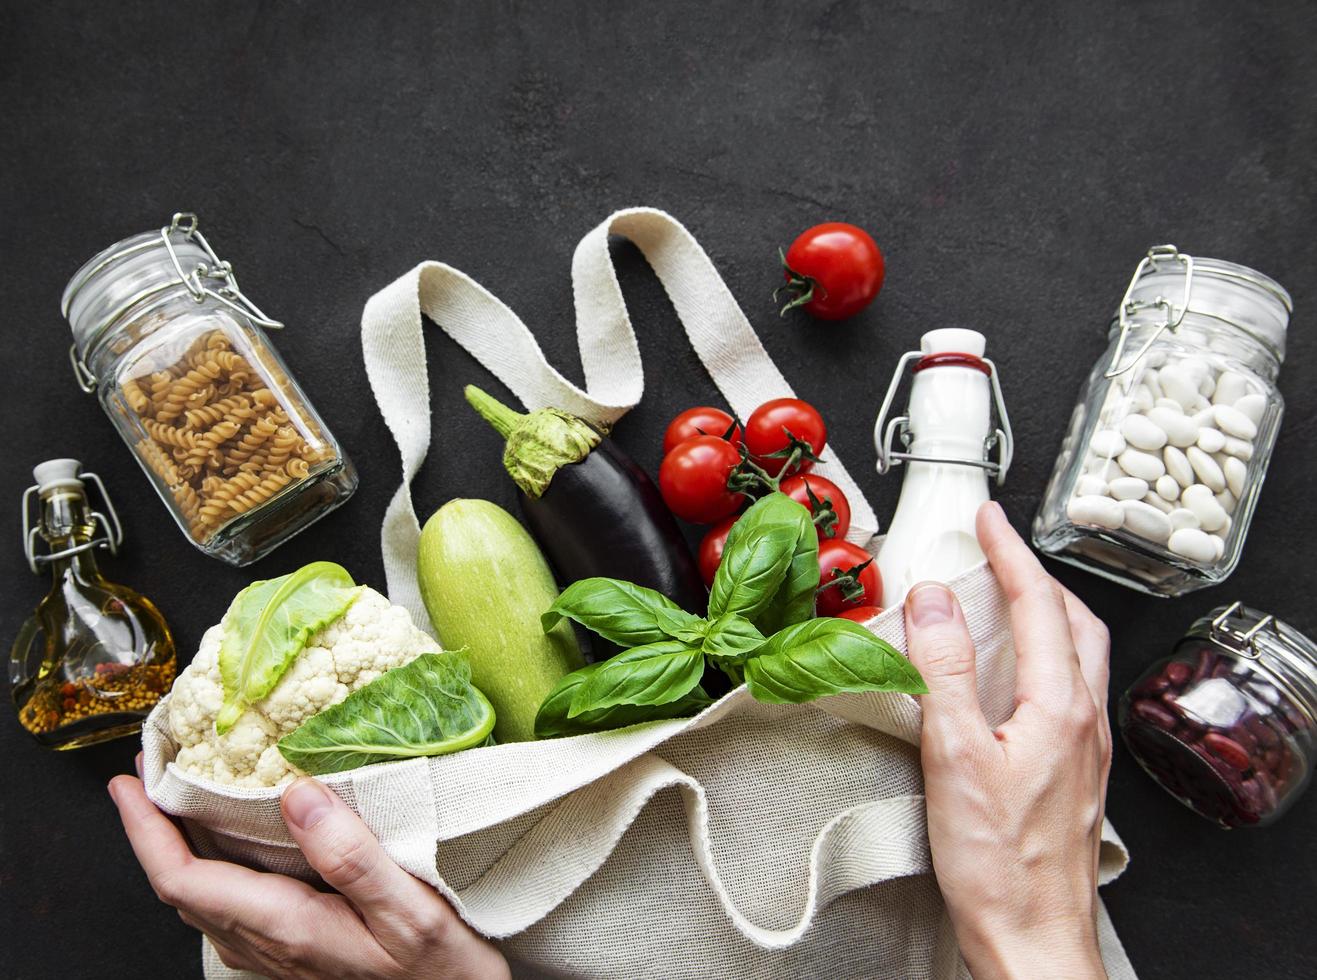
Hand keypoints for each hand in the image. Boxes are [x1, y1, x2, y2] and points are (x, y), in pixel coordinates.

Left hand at [109, 764, 509, 979]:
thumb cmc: (444, 971)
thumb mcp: (412, 911)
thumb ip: (352, 857)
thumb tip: (296, 794)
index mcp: (287, 927)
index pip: (184, 880)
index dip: (146, 831)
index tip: (129, 783)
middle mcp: (269, 945)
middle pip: (182, 888)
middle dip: (152, 831)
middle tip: (146, 774)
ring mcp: (278, 954)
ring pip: (203, 900)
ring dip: (177, 849)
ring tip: (177, 799)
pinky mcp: (295, 953)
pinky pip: (230, 908)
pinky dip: (212, 867)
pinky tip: (231, 843)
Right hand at [904, 502, 1111, 979]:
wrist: (1032, 937)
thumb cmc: (996, 863)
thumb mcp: (956, 755)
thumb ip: (946, 671)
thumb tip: (937, 600)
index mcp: (1060, 706)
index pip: (1038, 605)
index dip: (1010, 552)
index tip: (987, 517)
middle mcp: (1084, 720)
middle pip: (1074, 622)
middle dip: (1036, 575)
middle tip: (998, 549)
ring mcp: (1085, 748)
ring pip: (1079, 656)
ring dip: (1045, 613)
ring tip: (1006, 599)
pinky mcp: (1074, 772)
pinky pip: (1069, 689)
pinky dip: (1043, 655)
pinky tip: (1014, 676)